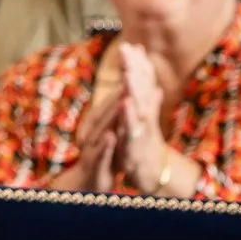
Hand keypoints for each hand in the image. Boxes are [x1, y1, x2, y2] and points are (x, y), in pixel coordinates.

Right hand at [48, 49, 125, 191]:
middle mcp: (97, 129)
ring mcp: (94, 146)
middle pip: (110, 105)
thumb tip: (152, 86)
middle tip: (131, 66)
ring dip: (112, 112)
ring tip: (124, 95)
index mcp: (104, 120)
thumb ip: (130, 108)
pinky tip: (111, 136)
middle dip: (121, 86)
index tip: (137, 54)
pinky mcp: (96, 166)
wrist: (88, 185)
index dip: (128, 75)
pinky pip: (101, 154)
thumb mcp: (121, 130)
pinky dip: (106, 145)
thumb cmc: (106, 156)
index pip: (118, 95)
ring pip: (104, 126)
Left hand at [112, 43, 172, 190]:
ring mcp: (141, 133)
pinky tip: (123, 105)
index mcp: (144, 109)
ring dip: (133, 90)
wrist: (152, 174)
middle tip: (128, 49)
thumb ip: (144, 90)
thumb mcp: (144, 116)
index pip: (141, 84)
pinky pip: (130, 132)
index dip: (136, 64)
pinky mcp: (135, 148)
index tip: (129, 44)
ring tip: (127, 73)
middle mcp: (144, 118)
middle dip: (134, 69)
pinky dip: (128, 119)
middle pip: (140, 91)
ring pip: (137, 110)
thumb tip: (146, 66)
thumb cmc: (144, 141)